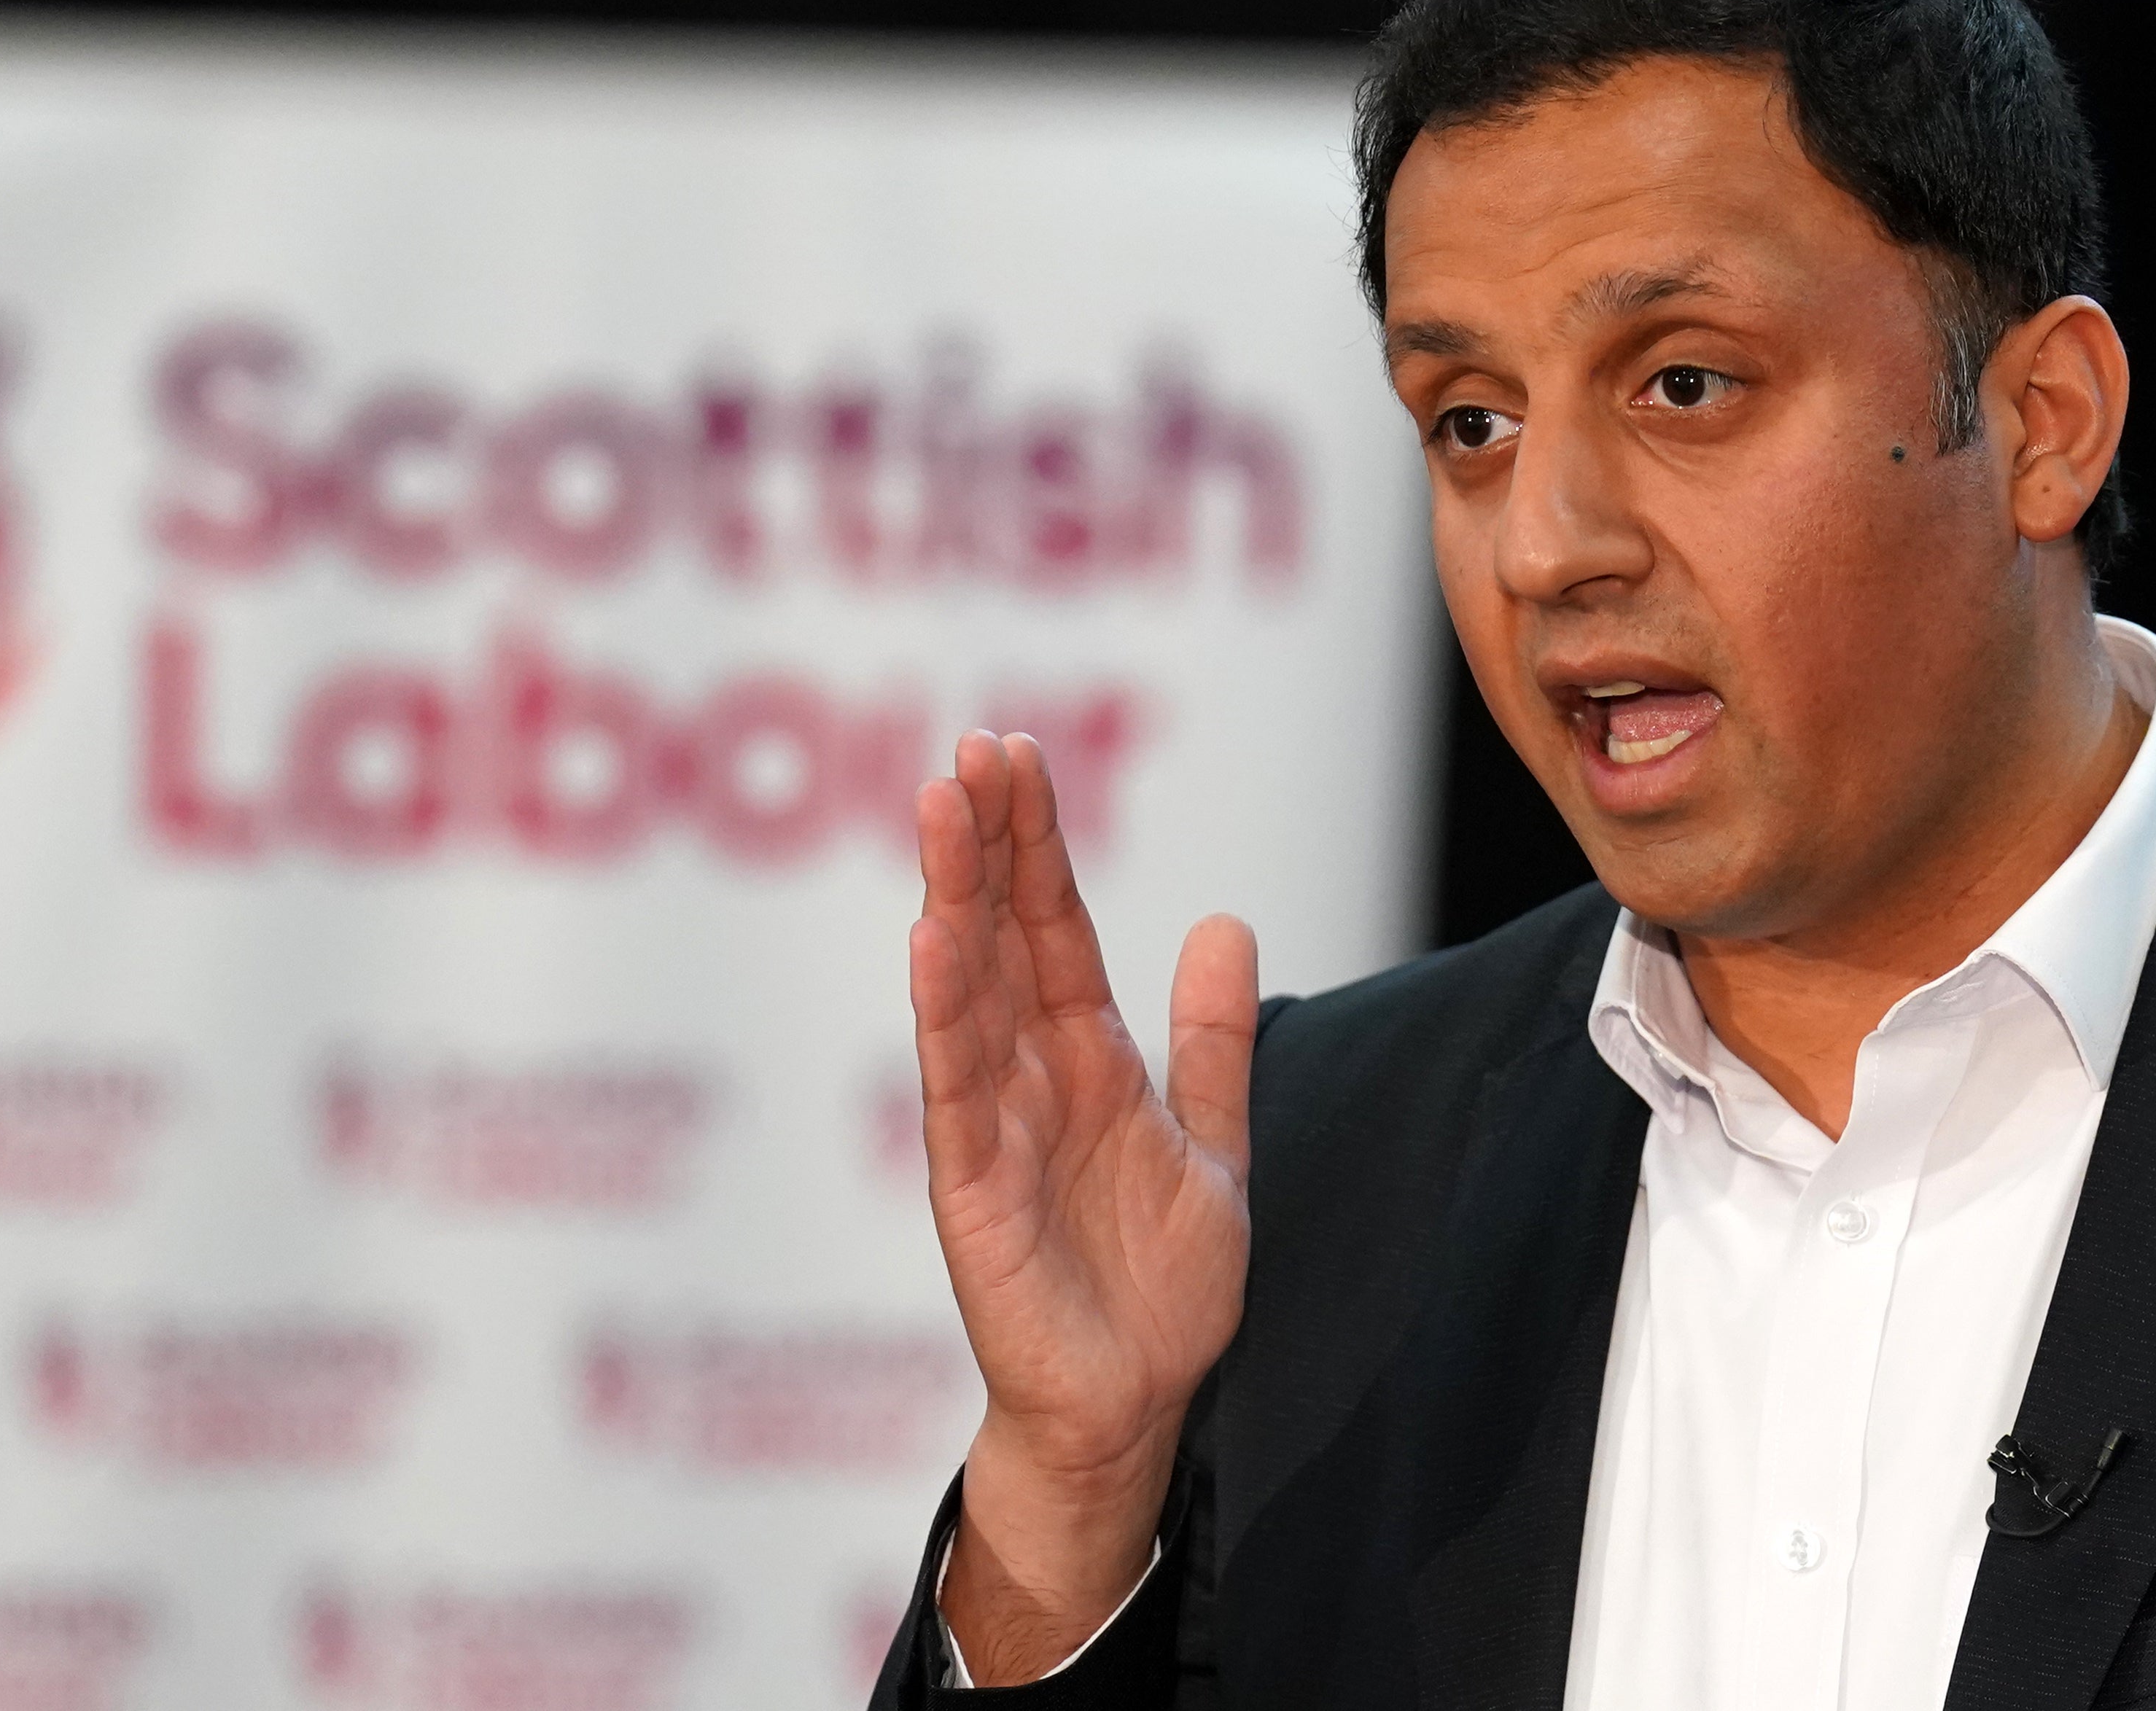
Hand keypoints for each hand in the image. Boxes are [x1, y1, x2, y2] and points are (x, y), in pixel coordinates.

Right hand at [910, 731, 1256, 1683]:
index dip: (1034, 841)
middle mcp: (1026, 1076)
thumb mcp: (1211, 1143)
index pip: (1051, 925)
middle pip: (998, 935)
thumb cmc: (1156, 1288)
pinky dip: (942, 1014)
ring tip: (939, 807)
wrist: (1133, 1407)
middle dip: (985, 840)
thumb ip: (1213, 1041)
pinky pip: (956, 1088)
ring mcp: (992, 1126)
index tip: (1013, 752)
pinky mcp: (972, 1188)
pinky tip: (930, 941)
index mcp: (1083, 1058)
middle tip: (970, 748)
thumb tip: (1225, 923)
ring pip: (965, 990)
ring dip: (952, 895)